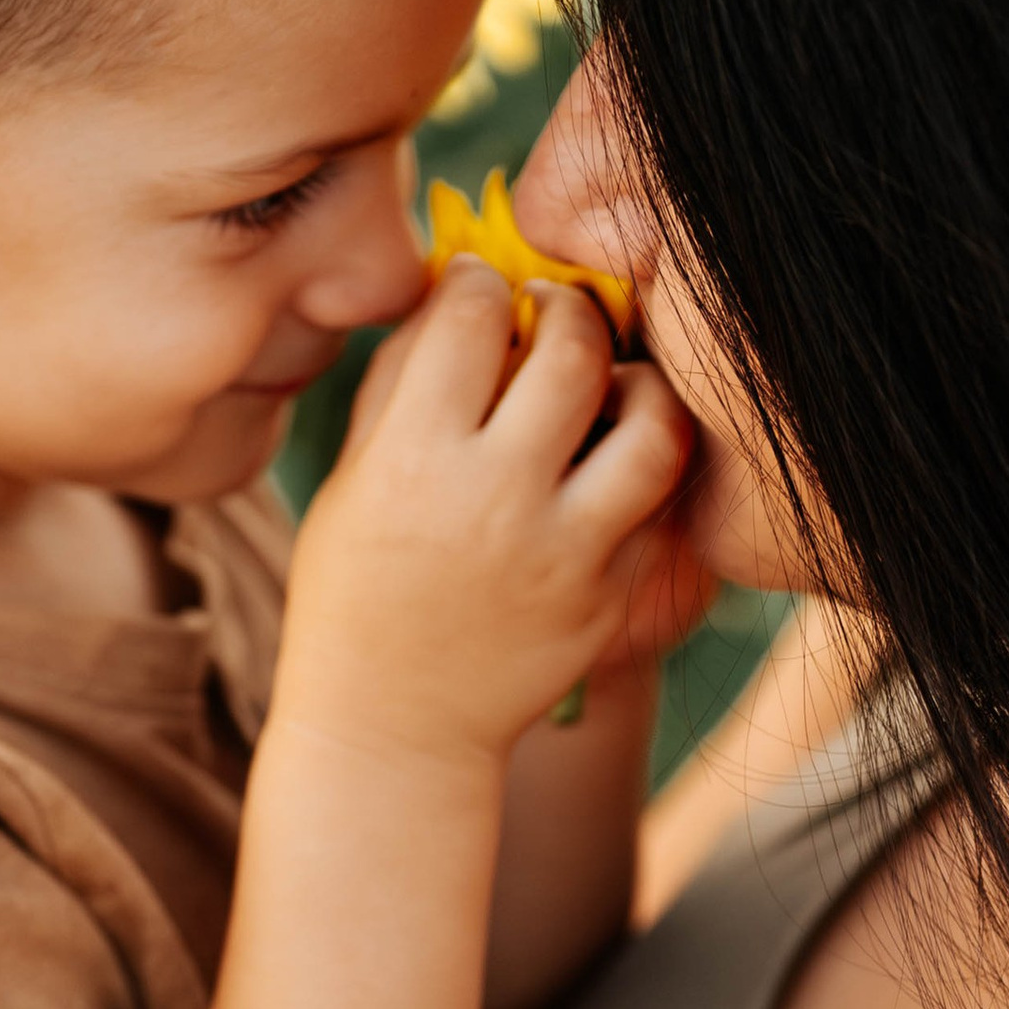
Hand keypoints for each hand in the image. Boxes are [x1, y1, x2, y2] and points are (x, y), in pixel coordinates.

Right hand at [278, 263, 692, 765]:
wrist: (393, 727)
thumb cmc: (357, 590)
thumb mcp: (350, 479)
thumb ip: (401, 379)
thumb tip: (455, 286)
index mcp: (412, 463)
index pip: (471, 317)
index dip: (478, 281)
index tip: (481, 288)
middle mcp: (496, 501)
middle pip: (574, 350)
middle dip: (569, 307)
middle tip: (556, 313)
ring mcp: (565, 554)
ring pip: (653, 425)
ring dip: (639, 383)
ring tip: (611, 385)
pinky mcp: (610, 596)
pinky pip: (657, 504)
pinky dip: (642, 466)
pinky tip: (610, 461)